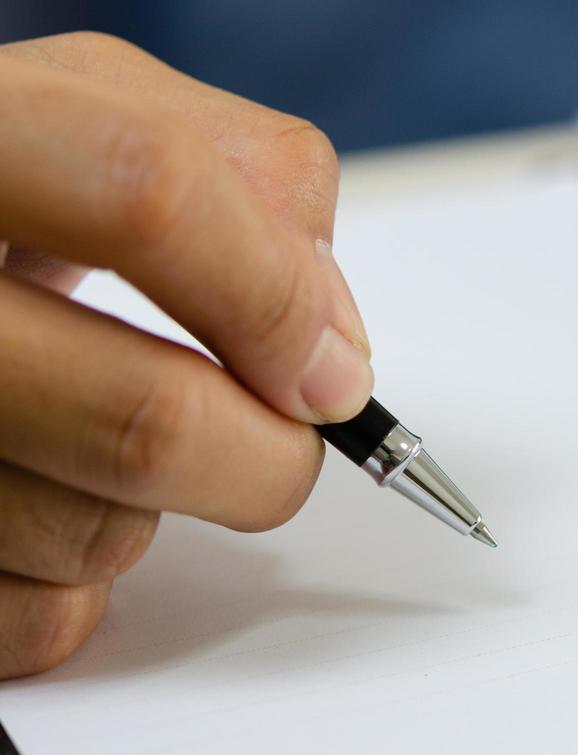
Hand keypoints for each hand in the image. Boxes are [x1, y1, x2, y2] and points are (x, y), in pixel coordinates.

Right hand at [0, 32, 373, 677]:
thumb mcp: (101, 107)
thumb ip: (250, 180)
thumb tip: (333, 344)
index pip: (152, 201)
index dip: (277, 299)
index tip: (331, 372)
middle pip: (152, 422)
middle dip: (266, 456)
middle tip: (274, 438)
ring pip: (103, 534)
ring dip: (155, 509)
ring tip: (87, 429)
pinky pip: (43, 619)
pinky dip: (77, 583)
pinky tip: (40, 492)